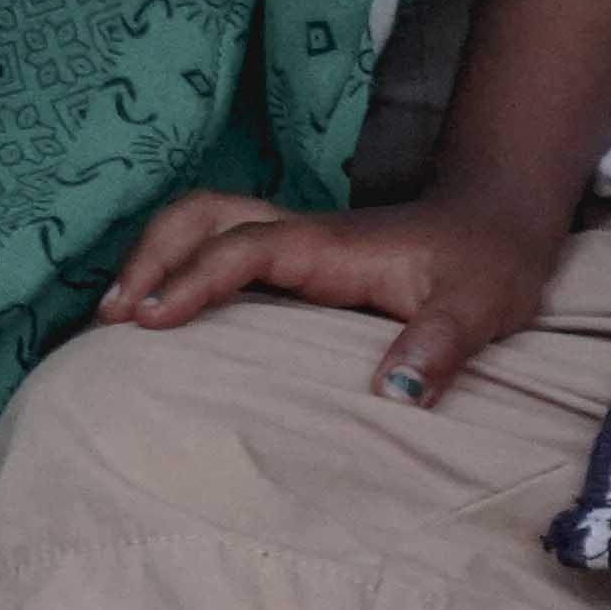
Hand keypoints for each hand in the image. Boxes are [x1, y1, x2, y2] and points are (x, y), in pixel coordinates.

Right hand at [96, 181, 565, 404]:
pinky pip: (221, 245)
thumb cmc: (488, 265)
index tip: (147, 320)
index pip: (245, 249)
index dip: (193, 280)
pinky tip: (161, 311)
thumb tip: (396, 395)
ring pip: (205, 220)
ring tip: (115, 314)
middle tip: (110, 317)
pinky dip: (178, 263)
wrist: (499, 221)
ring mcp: (297, 241)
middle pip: (203, 214)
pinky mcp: (298, 256)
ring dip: (156, 253)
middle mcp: (303, 233)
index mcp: (331, 246)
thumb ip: (441, 347)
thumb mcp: (480, 308)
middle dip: (150, 254)